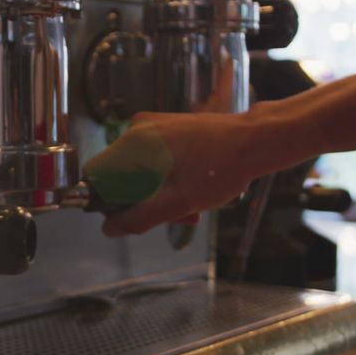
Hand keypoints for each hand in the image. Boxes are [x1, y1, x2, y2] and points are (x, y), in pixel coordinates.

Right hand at [86, 110, 273, 236]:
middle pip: (121, 174)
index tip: (134, 215)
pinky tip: (190, 188)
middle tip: (172, 214)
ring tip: (188, 206)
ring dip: (158, 192)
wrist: (255, 140)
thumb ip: (141, 217)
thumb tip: (109, 229)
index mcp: (134, 141)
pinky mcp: (169, 127)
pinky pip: (154, 158)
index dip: (111, 201)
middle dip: (143, 200)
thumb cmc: (221, 167)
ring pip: (140, 169)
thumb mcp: (179, 202)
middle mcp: (138, 128)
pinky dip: (167, 177)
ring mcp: (154, 126)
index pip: (99, 175)